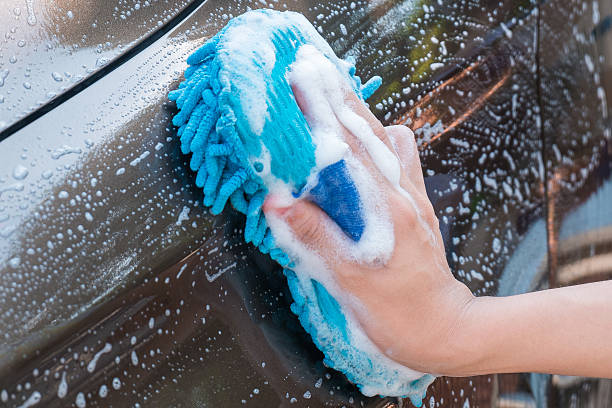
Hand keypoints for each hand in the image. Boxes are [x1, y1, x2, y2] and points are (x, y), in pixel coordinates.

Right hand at [263, 81, 474, 374]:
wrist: (444, 329)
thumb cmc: (398, 313)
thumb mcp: (349, 280)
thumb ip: (315, 236)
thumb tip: (277, 203)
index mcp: (386, 209)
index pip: (350, 148)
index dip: (325, 111)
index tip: (305, 79)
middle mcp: (404, 193)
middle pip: (372, 131)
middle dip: (341, 97)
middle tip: (315, 71)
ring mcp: (414, 196)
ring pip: (390, 139)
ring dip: (361, 116)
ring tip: (334, 100)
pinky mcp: (418, 204)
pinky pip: (403, 159)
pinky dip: (381, 141)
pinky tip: (366, 144)